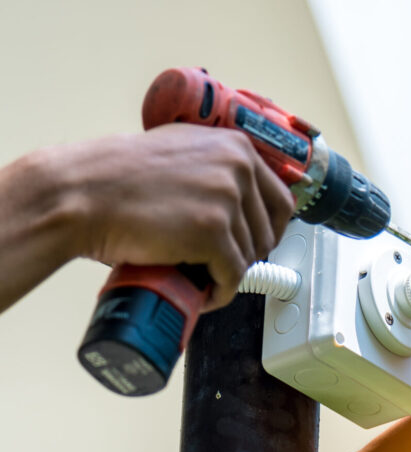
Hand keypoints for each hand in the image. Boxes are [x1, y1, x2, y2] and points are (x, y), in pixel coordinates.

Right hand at [44, 124, 293, 309]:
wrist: (79, 192)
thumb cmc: (117, 176)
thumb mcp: (181, 150)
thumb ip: (215, 164)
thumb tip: (239, 194)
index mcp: (236, 147)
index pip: (280, 199)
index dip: (270, 229)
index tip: (258, 244)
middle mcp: (238, 168)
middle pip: (267, 232)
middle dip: (248, 255)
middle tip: (223, 266)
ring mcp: (226, 199)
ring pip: (248, 256)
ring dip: (227, 274)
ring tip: (201, 277)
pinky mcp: (212, 232)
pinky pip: (232, 276)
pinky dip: (220, 292)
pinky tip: (203, 295)